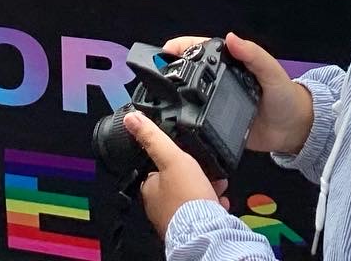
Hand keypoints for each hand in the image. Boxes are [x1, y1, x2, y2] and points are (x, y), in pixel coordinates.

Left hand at [122, 111, 222, 238]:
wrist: (206, 231)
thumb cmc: (186, 197)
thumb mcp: (172, 158)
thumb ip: (153, 138)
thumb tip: (131, 119)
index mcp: (150, 190)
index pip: (156, 168)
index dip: (172, 160)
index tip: (185, 156)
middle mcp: (159, 206)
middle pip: (176, 182)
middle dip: (193, 174)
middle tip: (205, 169)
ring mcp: (174, 218)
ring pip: (190, 196)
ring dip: (205, 187)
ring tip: (217, 183)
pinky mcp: (191, 229)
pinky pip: (201, 211)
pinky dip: (211, 204)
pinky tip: (219, 200)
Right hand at [163, 33, 313, 155]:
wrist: (293, 130)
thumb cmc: (285, 95)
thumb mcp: (271, 71)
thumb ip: (254, 55)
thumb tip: (232, 37)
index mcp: (232, 62)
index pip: (202, 49)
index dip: (183, 47)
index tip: (166, 49)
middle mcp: (221, 80)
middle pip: (190, 70)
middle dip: (170, 67)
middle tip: (153, 73)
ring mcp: (217, 101)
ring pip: (190, 93)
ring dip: (174, 91)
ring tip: (156, 94)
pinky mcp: (217, 123)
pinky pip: (197, 117)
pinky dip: (184, 116)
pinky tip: (172, 119)